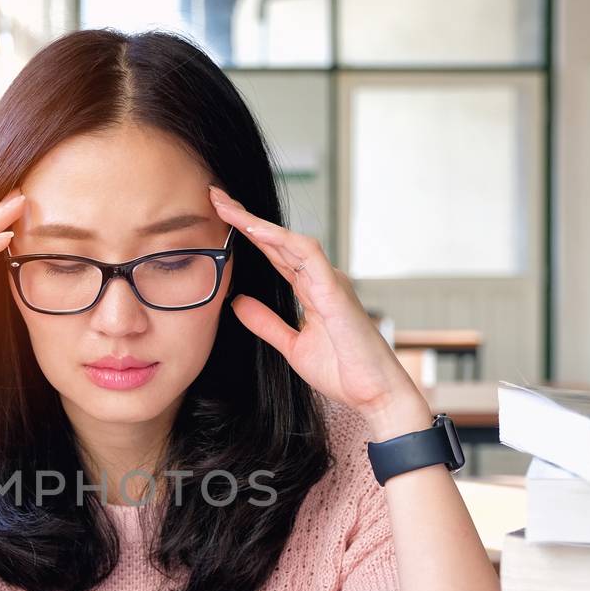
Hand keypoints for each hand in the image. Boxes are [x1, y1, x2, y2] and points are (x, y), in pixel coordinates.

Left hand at [208, 185, 431, 440]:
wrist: (375, 394)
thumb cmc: (343, 371)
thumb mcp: (292, 346)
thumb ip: (266, 322)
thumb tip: (237, 302)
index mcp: (311, 290)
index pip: (273, 254)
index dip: (247, 234)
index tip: (218, 218)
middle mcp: (321, 279)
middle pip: (278, 240)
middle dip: (246, 217)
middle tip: (214, 196)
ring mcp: (329, 282)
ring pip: (290, 240)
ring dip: (257, 222)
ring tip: (227, 206)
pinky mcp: (335, 291)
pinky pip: (307, 256)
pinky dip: (281, 240)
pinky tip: (256, 230)